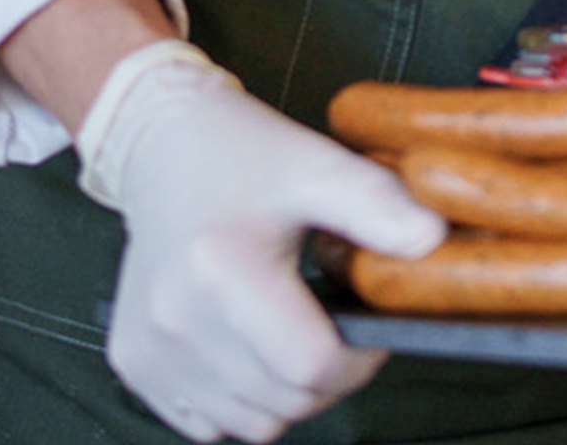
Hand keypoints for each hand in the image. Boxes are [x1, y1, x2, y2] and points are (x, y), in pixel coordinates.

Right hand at [75, 41, 447, 442]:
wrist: (162, 149)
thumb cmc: (244, 157)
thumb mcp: (320, 165)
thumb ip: (379, 205)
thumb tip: (431, 241)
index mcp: (223, 271)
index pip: (312, 366)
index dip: (361, 360)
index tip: (368, 327)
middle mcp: (176, 319)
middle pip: (287, 403)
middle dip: (331, 377)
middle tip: (336, 326)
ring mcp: (150, 349)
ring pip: (251, 423)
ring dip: (286, 394)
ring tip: (291, 332)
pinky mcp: (135, 364)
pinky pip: (208, 424)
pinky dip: (241, 401)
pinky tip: (250, 348)